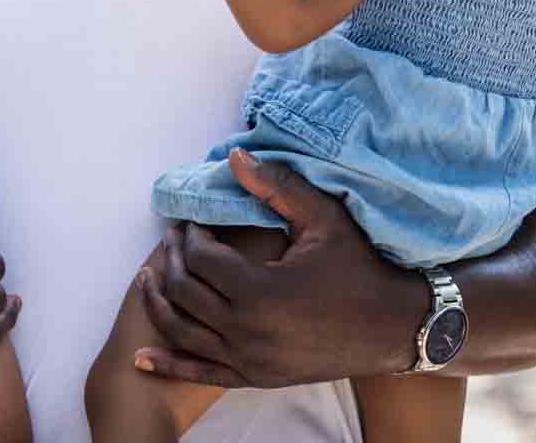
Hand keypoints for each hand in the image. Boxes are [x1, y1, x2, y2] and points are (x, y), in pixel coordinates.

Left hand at [135, 148, 425, 387]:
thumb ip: (276, 186)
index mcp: (261, 291)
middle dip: (173, 261)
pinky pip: (200, 373)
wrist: (395, 327)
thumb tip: (233, 155)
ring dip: (160, 303)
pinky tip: (141, 356)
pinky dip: (167, 364)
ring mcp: (250, 360)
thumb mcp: (323, 218)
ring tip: (150, 278)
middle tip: (173, 239)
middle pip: (186, 292)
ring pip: (183, 331)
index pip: (202, 259)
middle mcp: (248, 331)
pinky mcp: (256, 379)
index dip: (190, 235)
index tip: (192, 219)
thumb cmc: (360, 267)